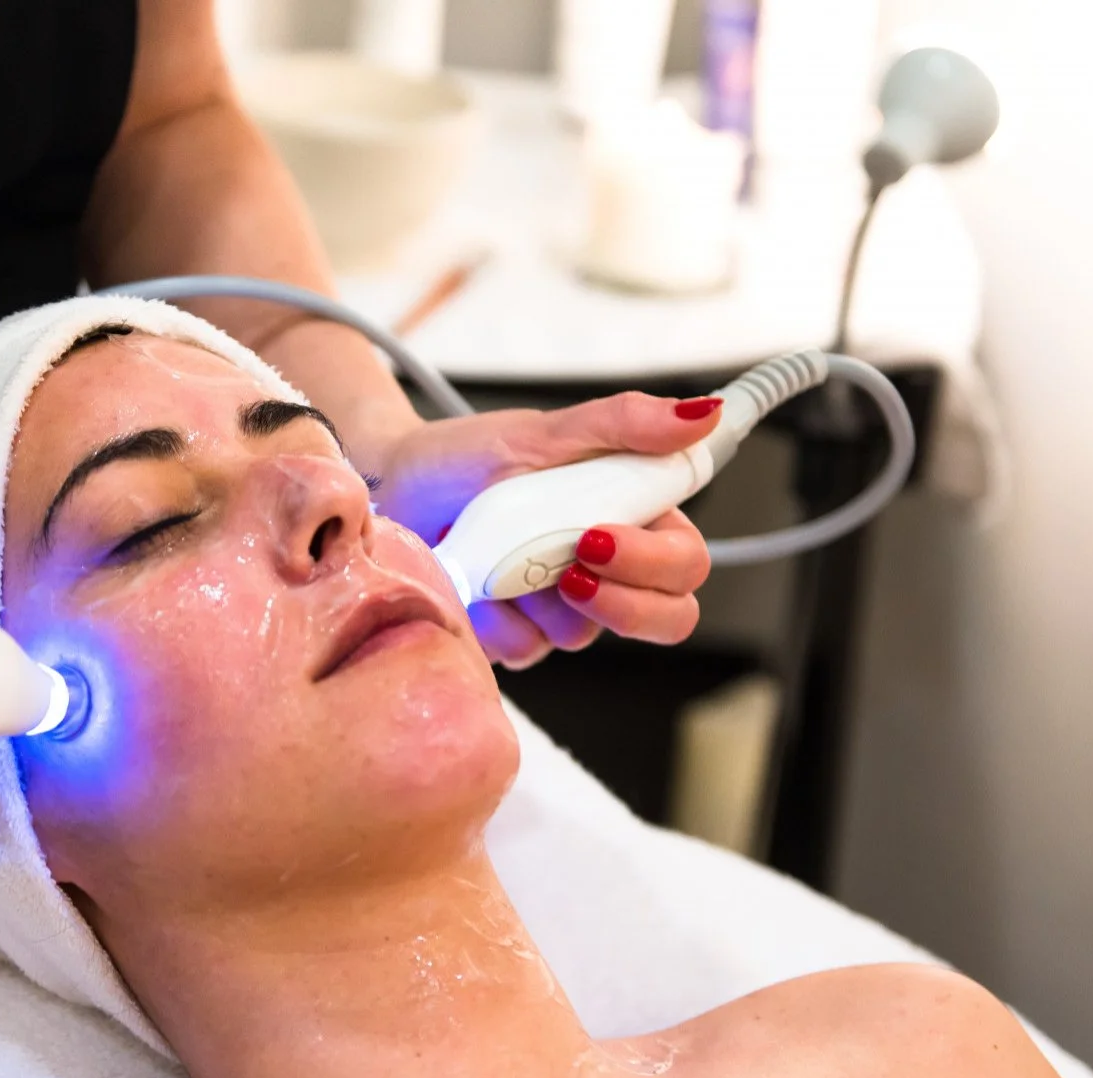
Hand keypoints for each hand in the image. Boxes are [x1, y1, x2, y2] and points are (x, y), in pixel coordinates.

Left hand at [367, 394, 720, 668]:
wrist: (391, 488)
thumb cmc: (465, 454)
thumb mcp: (542, 432)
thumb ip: (622, 424)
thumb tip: (701, 412)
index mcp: (630, 515)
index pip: (687, 563)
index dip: (657, 564)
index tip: (596, 537)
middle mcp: (607, 568)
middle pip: (666, 618)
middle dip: (618, 602)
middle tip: (562, 571)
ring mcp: (561, 608)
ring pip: (583, 636)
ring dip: (535, 598)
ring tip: (492, 557)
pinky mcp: (516, 635)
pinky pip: (526, 650)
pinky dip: (494, 618)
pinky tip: (470, 587)